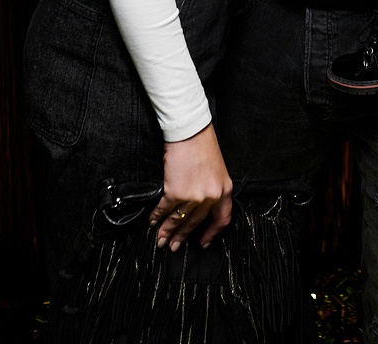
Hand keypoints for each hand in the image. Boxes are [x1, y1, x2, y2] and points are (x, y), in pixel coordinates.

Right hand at [150, 124, 232, 251]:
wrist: (190, 131)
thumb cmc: (203, 145)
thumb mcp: (217, 170)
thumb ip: (212, 189)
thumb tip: (200, 205)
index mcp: (224, 190)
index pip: (221, 219)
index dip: (212, 233)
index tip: (203, 242)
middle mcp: (211, 196)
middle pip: (195, 223)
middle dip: (182, 236)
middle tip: (174, 246)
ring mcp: (193, 196)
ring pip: (178, 219)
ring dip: (167, 231)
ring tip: (160, 239)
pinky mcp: (176, 192)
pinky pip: (164, 209)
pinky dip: (156, 216)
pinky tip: (152, 220)